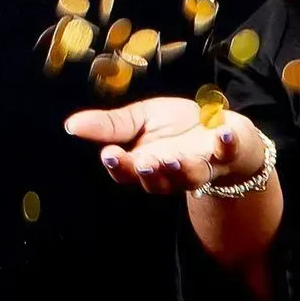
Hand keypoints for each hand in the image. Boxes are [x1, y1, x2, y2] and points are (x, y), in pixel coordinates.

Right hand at [62, 95, 269, 195]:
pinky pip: (228, 153)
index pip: (128, 172)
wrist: (217, 127)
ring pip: (190, 176)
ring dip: (182, 167)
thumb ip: (109, 126)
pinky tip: (224, 133)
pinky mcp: (227, 154)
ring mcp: (201, 166)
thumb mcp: (139, 120)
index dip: (120, 166)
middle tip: (144, 161)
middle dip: (151, 172)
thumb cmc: (175, 128)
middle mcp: (172, 172)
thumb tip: (70, 125)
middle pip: (158, 180)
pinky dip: (227, 144)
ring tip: (173, 156)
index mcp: (146, 163)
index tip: (110, 153)